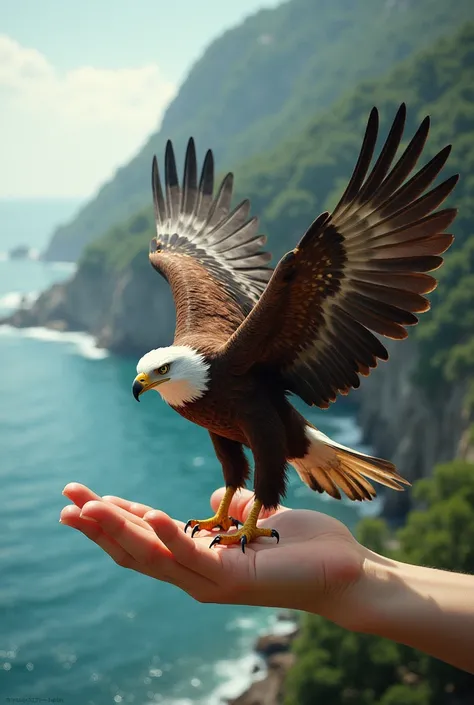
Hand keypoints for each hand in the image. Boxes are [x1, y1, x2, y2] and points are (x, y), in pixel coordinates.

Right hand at [60, 484, 370, 629]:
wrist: (345, 572)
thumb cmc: (304, 546)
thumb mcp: (257, 519)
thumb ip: (232, 513)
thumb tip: (219, 500)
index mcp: (201, 557)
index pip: (146, 538)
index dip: (114, 519)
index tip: (84, 499)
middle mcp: (198, 574)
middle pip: (136, 550)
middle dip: (99, 526)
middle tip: (65, 502)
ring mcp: (213, 581)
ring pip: (153, 556)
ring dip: (118, 529)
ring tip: (89, 507)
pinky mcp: (234, 579)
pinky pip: (194, 556)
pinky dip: (169, 536)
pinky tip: (149, 513)